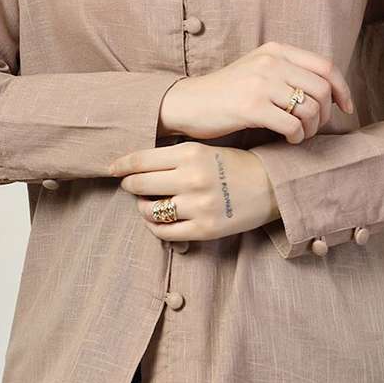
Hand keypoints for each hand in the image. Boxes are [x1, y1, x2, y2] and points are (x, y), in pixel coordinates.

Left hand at [107, 140, 280, 242]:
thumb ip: (173, 156)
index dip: (121, 165)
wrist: (271, 186)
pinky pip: (165, 232)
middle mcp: (191, 179)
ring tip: (146, 203)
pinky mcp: (204, 229)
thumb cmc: (234, 165)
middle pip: (139, 185)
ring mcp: (197, 206)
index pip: (141, 160)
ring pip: (149, 211)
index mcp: (190, 154)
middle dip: (129, 185)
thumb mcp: (204, 150)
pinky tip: (159, 220)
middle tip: (129, 185)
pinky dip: (155, 227)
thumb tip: (136, 163)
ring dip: (142, 208)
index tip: (112, 168)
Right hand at [159, 40, 353, 143]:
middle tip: (314, 128)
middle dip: (326, 114)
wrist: (189, 102)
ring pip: (310, 109)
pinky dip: (296, 137)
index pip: (325, 66)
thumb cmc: (228, 91)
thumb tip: (331, 92)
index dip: (343, 89)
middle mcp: (271, 62)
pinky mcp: (251, 106)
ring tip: (299, 134)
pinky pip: (292, 125)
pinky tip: (288, 139)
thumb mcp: (259, 69)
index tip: (346, 108)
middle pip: (322, 89)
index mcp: (276, 50)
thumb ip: (290, 72)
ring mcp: (260, 83)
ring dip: (311, 129)